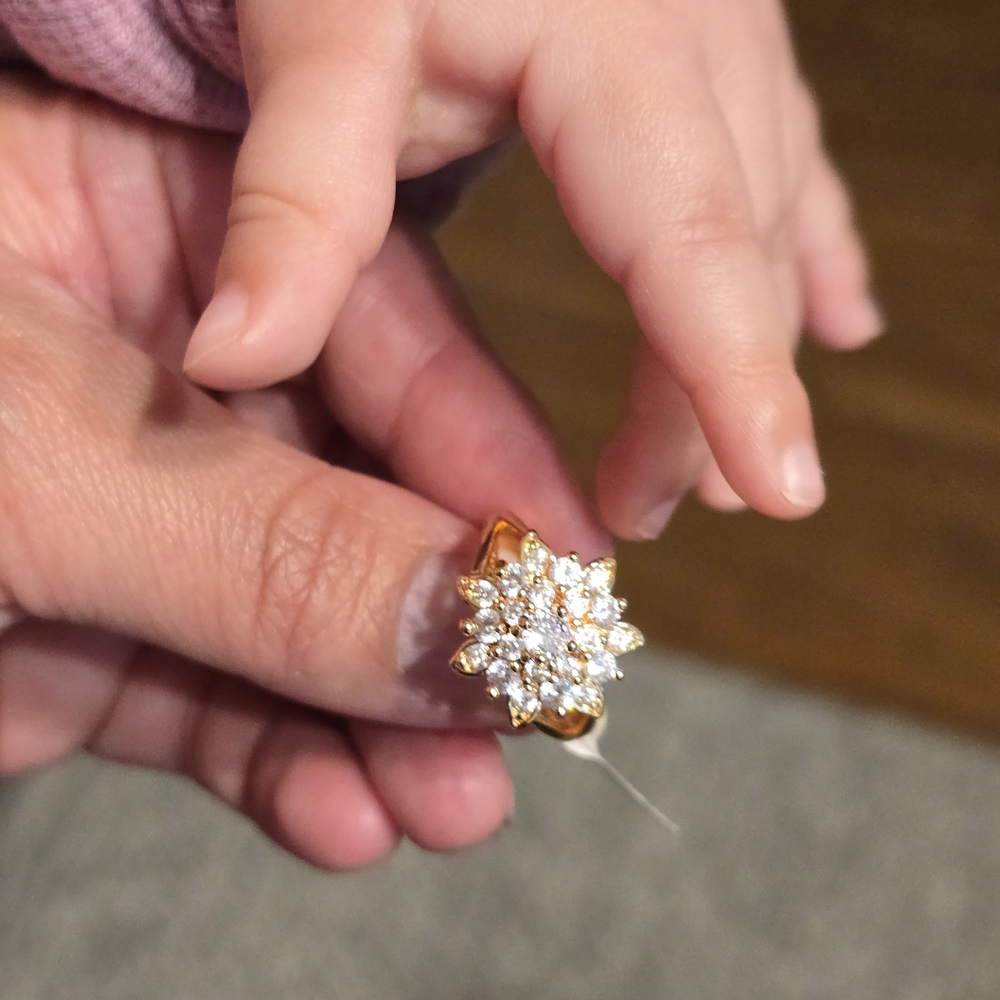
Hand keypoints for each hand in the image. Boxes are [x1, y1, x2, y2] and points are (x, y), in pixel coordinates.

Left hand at [0, 74, 605, 867]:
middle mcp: (156, 355)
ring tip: (454, 802)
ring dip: (373, 721)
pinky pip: (211, 694)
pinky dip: (277, 764)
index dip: (489, 462)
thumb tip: (481, 620)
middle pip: (356, 485)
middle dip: (439, 616)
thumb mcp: (34, 464)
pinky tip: (345, 813)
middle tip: (533, 705)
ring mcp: (125, 499)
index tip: (572, 579)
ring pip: (292, 612)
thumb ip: (271, 545)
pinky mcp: (86, 626)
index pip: (385, 330)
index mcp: (150, 220)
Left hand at [182, 0, 878, 534]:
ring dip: (755, 345)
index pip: (686, 239)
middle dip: (714, 395)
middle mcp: (691, 35)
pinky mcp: (703, 42)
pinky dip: (810, 248)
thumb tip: (232, 356)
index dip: (734, 377)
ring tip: (743, 462)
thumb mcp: (317, 35)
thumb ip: (296, 196)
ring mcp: (712, 33)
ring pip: (767, 216)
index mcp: (608, 42)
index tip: (776, 491)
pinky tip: (845, 314)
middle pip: (732, 250)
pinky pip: (787, 154)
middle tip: (661, 508)